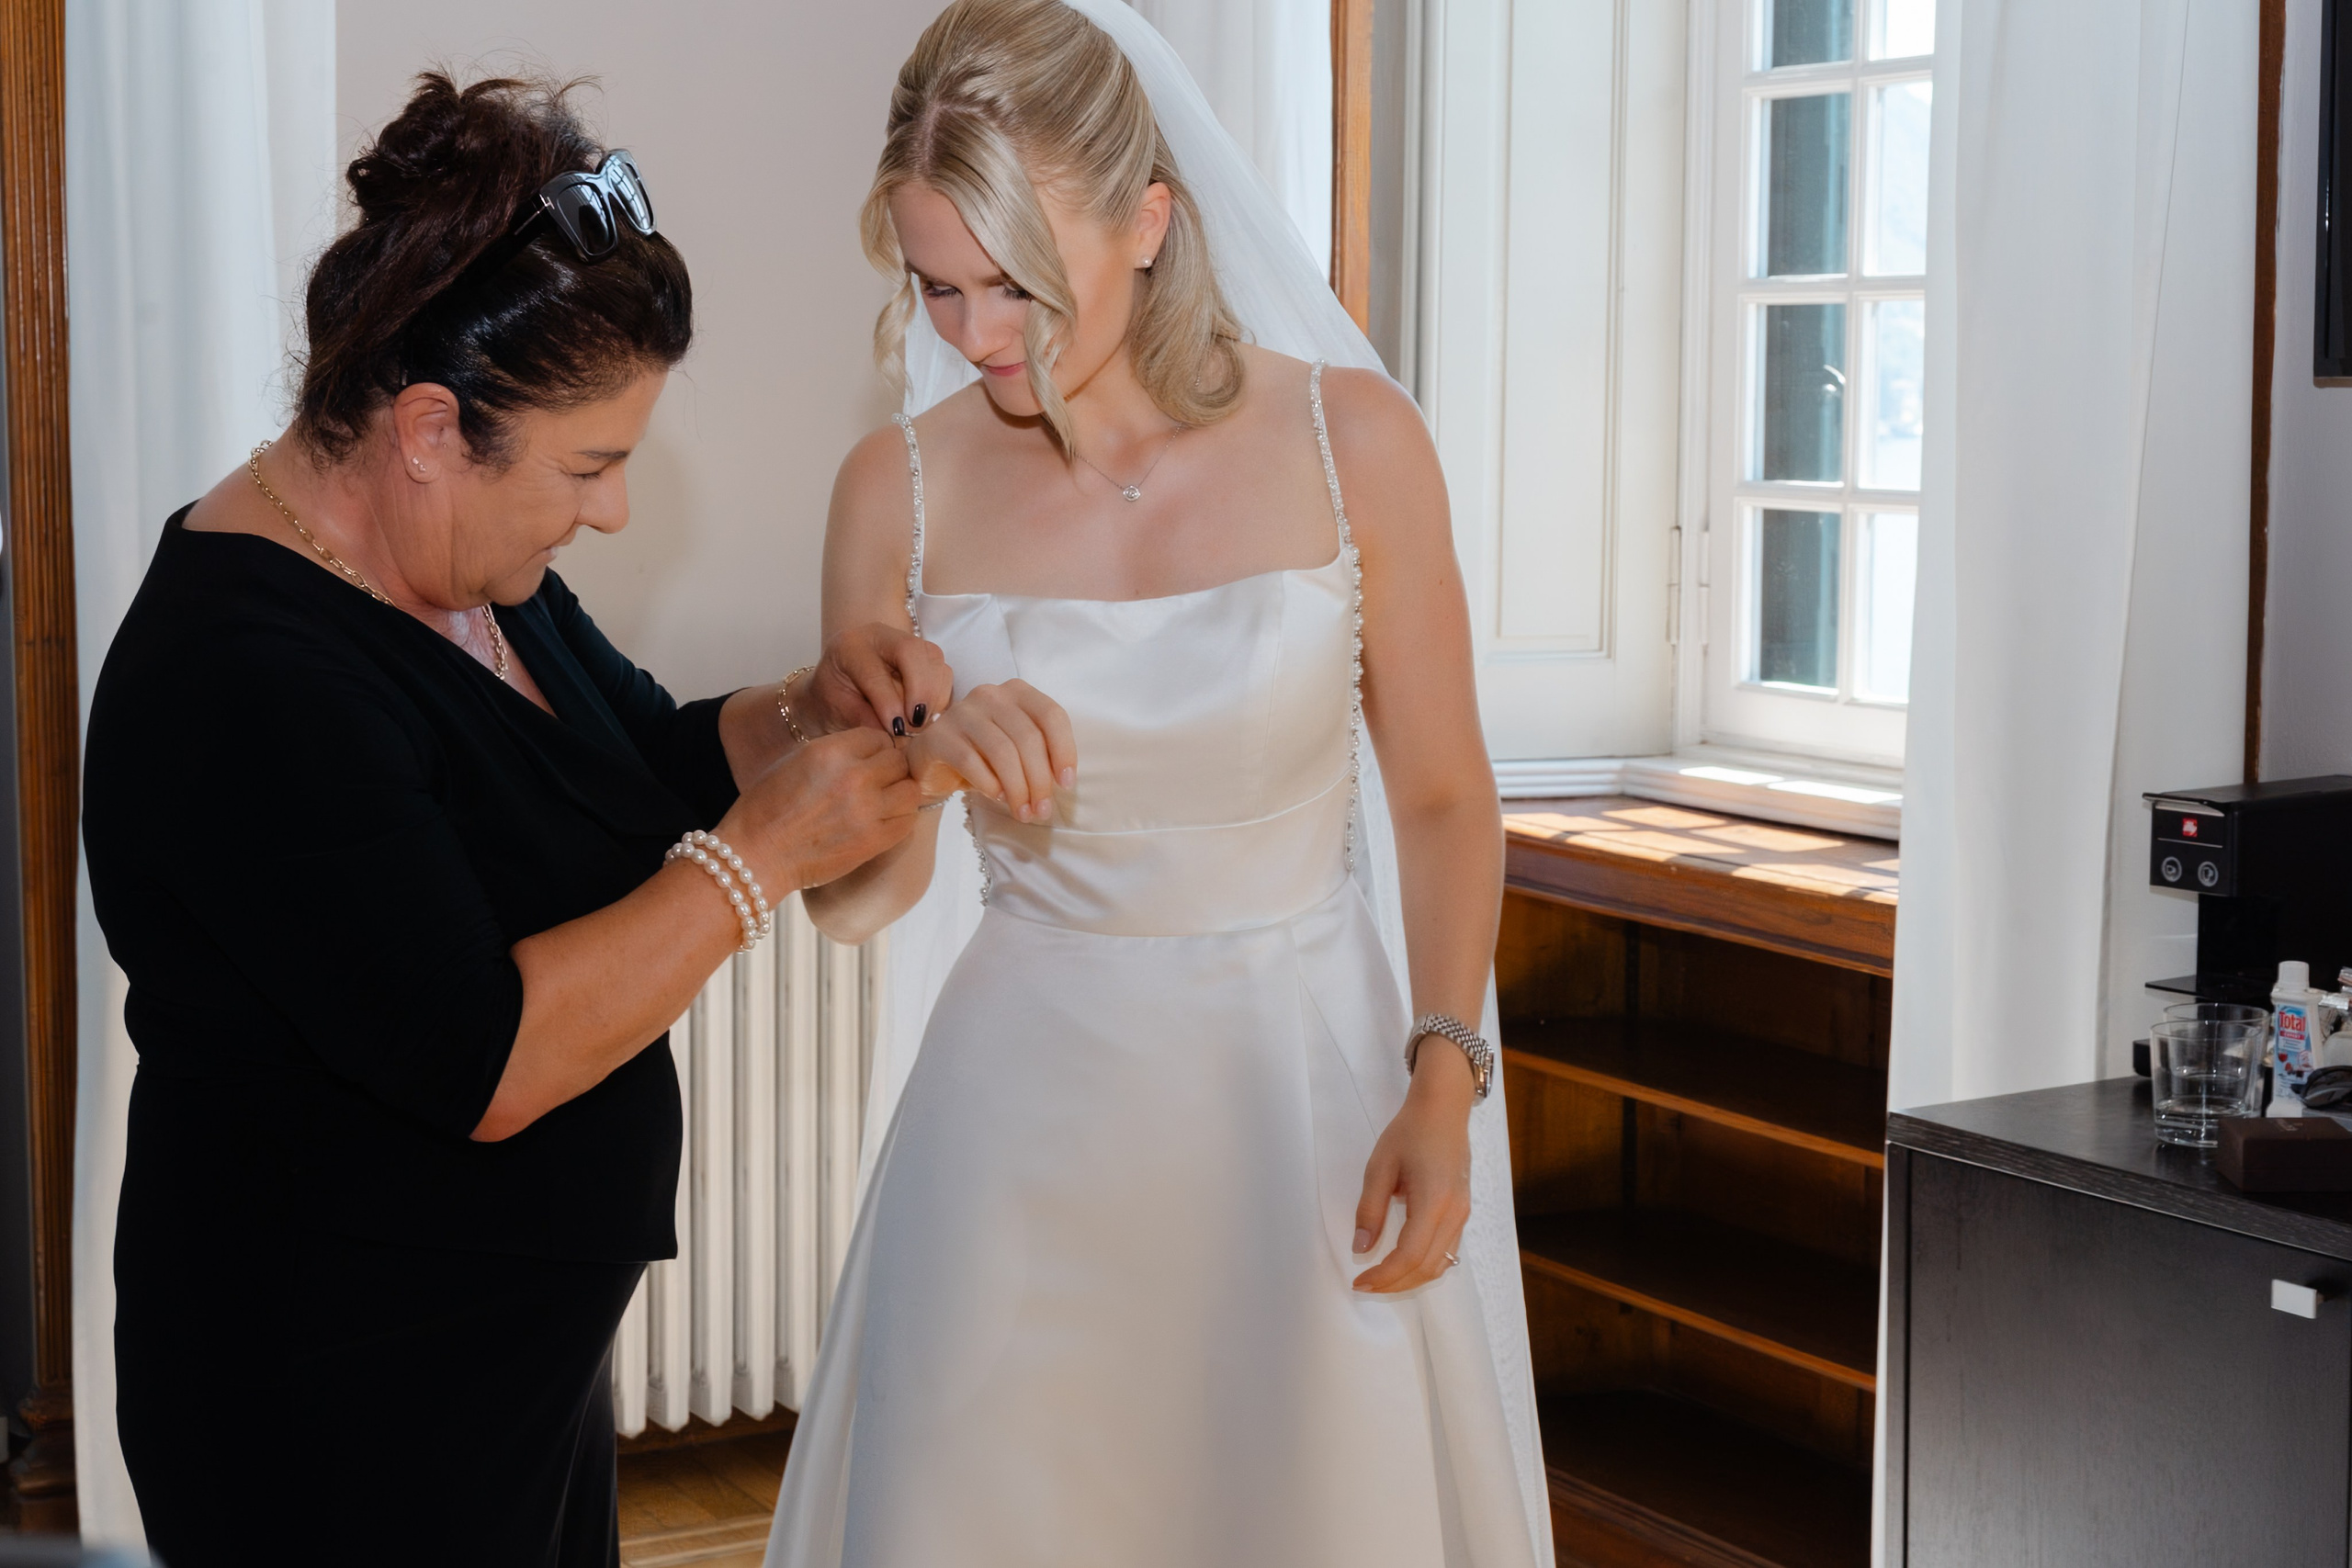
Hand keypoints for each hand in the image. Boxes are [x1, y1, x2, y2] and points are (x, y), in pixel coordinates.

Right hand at [722, 727, 925, 891]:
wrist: (756, 855)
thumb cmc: (767, 808)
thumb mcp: (796, 761)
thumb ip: (837, 752)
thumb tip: (872, 750)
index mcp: (830, 752)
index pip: (878, 737)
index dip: (876, 748)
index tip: (869, 760)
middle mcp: (853, 777)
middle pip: (899, 761)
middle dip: (891, 768)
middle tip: (878, 781)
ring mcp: (866, 811)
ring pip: (910, 790)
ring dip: (900, 793)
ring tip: (885, 800)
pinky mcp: (872, 841)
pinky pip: (907, 821)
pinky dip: (900, 818)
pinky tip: (884, 819)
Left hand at [805, 622, 954, 737]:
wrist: (837, 686)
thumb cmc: (834, 699)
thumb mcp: (838, 711)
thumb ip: (866, 719)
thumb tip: (900, 732)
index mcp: (849, 647)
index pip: (875, 672)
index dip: (888, 703)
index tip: (896, 729)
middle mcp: (880, 637)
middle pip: (912, 651)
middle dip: (920, 690)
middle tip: (916, 723)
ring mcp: (906, 642)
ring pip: (934, 660)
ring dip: (933, 696)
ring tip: (920, 723)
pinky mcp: (924, 656)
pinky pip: (942, 673)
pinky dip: (939, 697)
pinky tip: (927, 716)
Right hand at [901, 679, 1074, 822]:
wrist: (933, 765)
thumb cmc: (983, 757)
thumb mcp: (1017, 751)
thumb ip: (1040, 755)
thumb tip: (1060, 782)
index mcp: (1017, 692)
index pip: (1051, 715)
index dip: (1064, 751)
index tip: (1066, 784)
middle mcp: (990, 695)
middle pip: (1028, 737)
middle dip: (1040, 779)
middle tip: (1042, 810)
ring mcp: (962, 712)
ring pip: (1002, 751)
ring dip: (1018, 788)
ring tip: (1023, 812)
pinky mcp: (938, 735)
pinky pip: (970, 762)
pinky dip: (989, 784)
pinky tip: (997, 798)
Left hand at [1350, 1045, 1474, 1292]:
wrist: (1443, 1110)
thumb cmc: (1409, 1132)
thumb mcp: (1379, 1166)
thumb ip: (1369, 1209)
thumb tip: (1361, 1249)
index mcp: (1434, 1201)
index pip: (1409, 1255)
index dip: (1384, 1275)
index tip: (1358, 1282)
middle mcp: (1455, 1214)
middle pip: (1427, 1268)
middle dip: (1394, 1284)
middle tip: (1364, 1285)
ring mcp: (1463, 1215)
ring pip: (1440, 1264)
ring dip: (1410, 1279)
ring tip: (1380, 1278)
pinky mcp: (1462, 1212)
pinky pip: (1446, 1252)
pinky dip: (1423, 1265)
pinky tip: (1401, 1263)